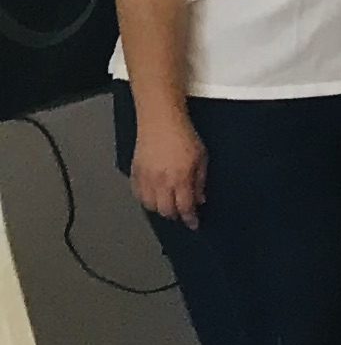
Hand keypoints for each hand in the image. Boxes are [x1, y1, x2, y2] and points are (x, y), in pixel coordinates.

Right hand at [128, 109, 207, 226]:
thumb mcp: (201, 158)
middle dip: (174, 215)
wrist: (160, 120)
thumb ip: (200, 181)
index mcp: (180, 178)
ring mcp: (145, 178)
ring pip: (149, 205)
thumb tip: (200, 199)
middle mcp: (161, 182)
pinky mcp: (134, 173)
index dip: (189, 218)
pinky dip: (146, 199)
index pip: (184, 207)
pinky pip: (138, 194)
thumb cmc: (184, 136)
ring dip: (159, 208)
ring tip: (168, 204)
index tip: (193, 224)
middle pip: (165, 210)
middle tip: (181, 213)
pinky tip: (153, 196)